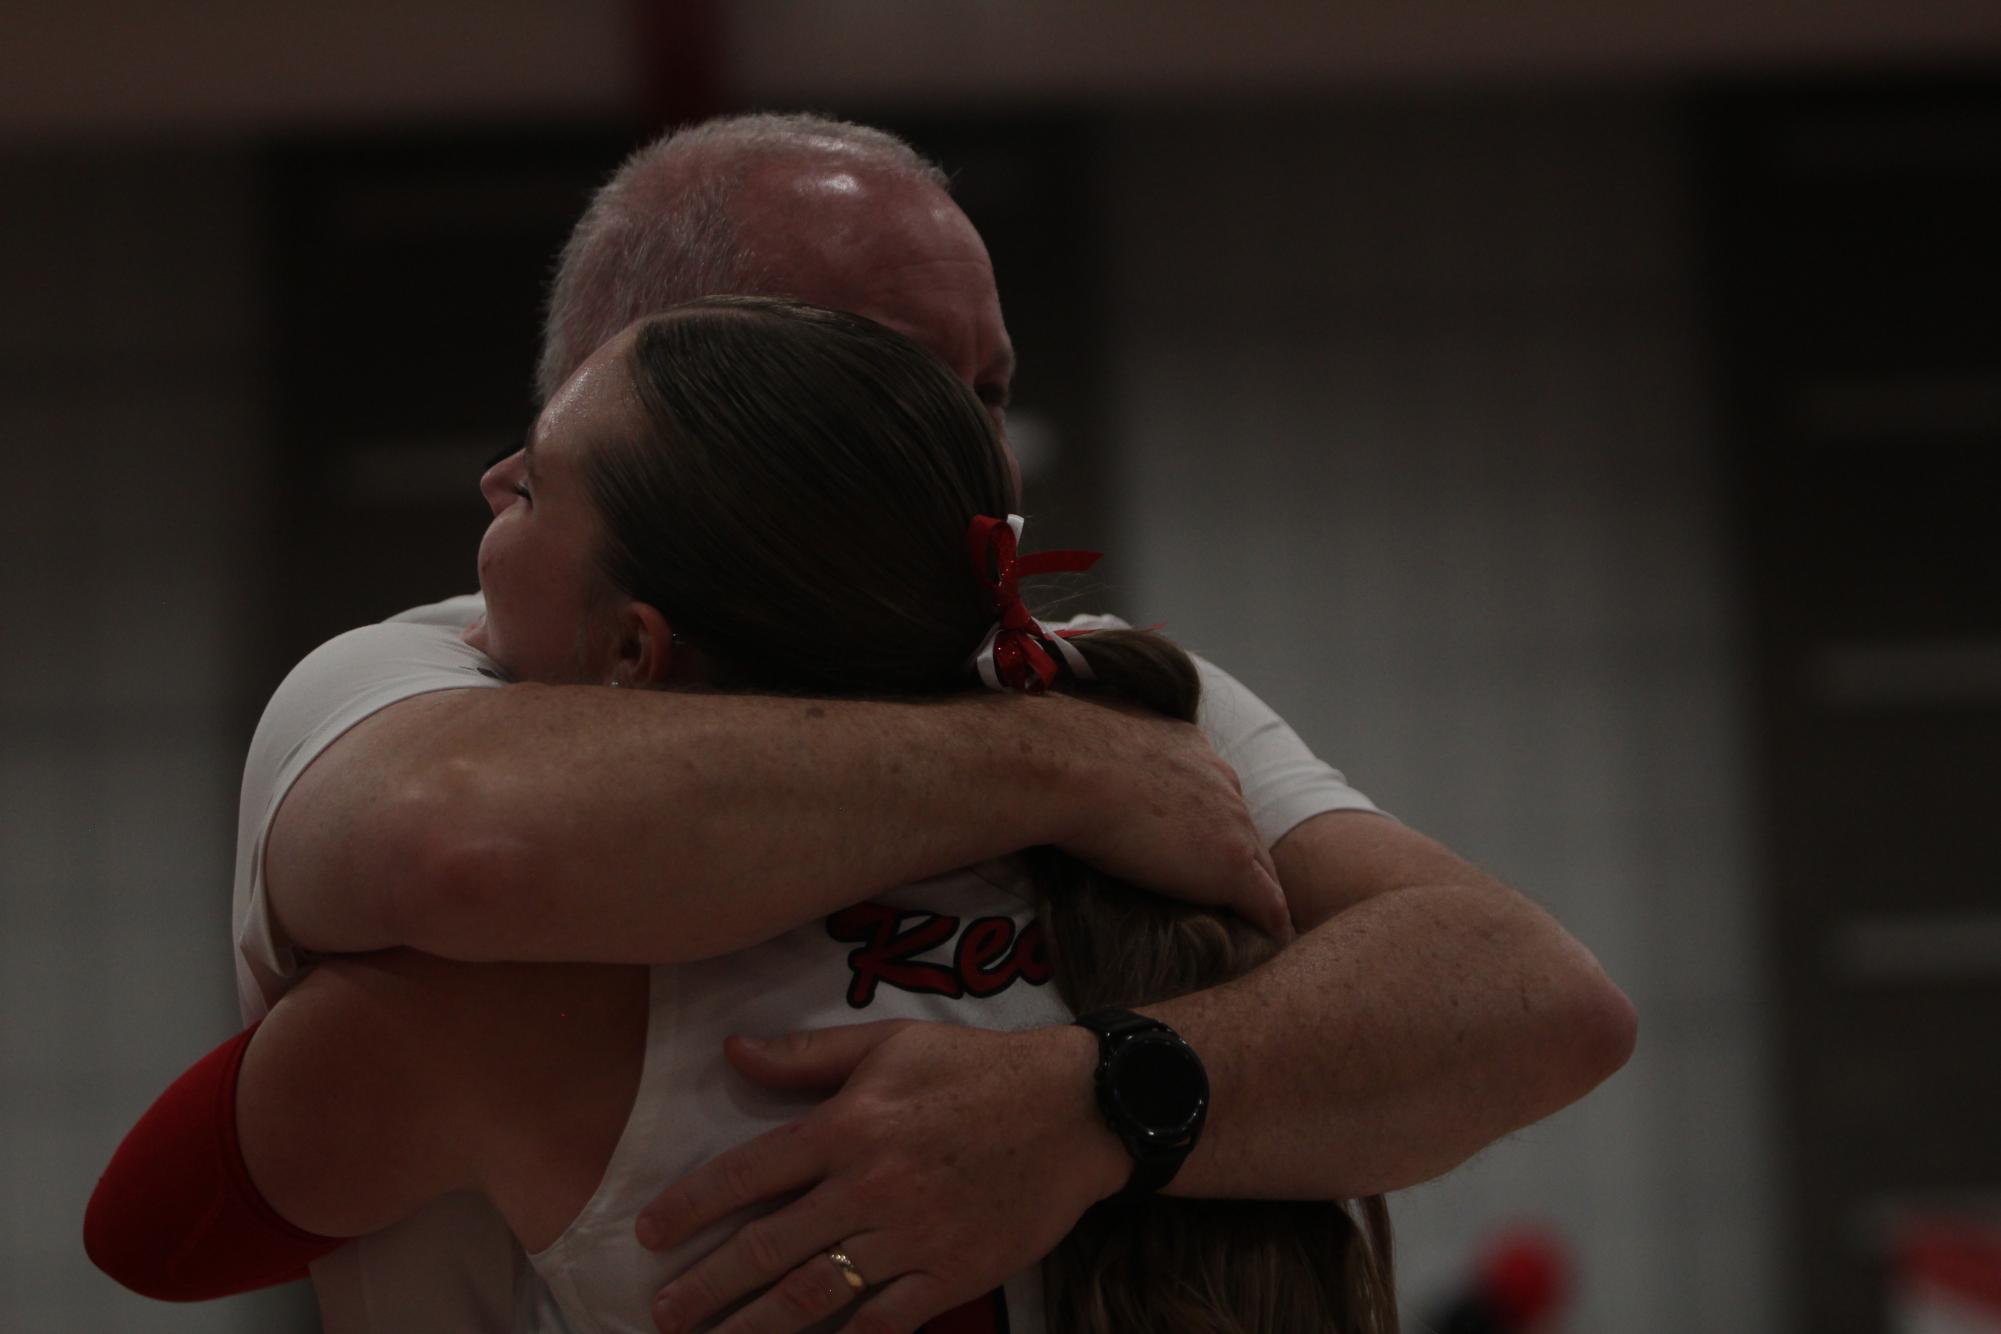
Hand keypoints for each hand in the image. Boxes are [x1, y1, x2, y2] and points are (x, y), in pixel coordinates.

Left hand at [638, 1020, 1122, 1333]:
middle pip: (770, 1247)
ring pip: (815, 1293)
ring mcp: (911, 1236)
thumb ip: (808, 1055)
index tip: (650, 1232)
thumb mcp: (890, 1042)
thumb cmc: (977, 1069)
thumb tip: (735, 1052)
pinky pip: (883, 1322)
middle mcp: (870, 1186)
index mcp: (849, 1125)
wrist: (1075, 1109)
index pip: (750, 1172)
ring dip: (754, 1325)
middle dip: (707, 1285)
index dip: (692, 1206)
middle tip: (662, 1312)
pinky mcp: (951, 1273)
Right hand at [1051, 697, 1290, 939]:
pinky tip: (1273, 938)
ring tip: (1259, 917)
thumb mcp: (1095, 745)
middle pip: (1243, 827)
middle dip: (1239, 855)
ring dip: (1257, 889)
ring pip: (1260, 864)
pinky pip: (1265, 902)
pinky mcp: (1232, 867)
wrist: (1070, 768)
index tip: (1198, 846)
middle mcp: (1220, 779)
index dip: (1208, 825)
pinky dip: (1271, 922)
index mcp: (1189, 748)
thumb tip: (1081, 770)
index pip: (1212, 794)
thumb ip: (1109, 759)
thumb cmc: (1063, 756)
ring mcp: (1231, 824)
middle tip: (1232, 888)